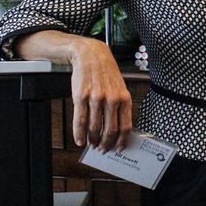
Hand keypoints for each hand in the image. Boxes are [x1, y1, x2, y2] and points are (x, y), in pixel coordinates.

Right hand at [68, 37, 131, 151]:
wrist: (91, 56)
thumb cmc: (106, 73)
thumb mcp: (120, 87)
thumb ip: (120, 106)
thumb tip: (118, 128)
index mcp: (124, 98)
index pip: (126, 126)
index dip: (121, 140)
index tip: (118, 148)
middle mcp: (111, 99)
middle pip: (110, 130)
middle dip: (106, 144)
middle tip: (103, 149)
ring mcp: (96, 98)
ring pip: (94, 128)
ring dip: (93, 140)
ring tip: (91, 144)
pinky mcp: (80, 97)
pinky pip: (80, 121)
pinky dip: (79, 134)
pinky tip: (80, 140)